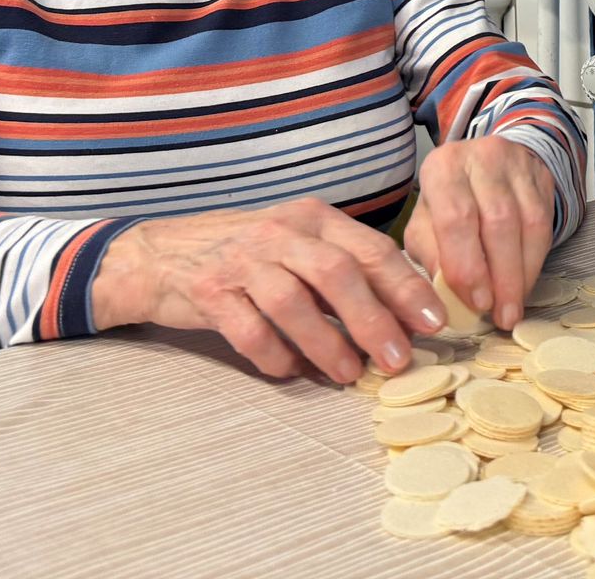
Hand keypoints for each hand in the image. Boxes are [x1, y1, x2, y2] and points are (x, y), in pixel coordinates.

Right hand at [91, 197, 445, 383]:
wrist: (160, 254)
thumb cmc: (247, 254)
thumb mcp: (299, 244)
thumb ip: (345, 269)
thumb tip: (405, 313)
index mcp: (313, 218)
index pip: (370, 249)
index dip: (406, 287)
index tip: (434, 323)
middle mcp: (281, 232)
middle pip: (337, 273)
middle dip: (374, 319)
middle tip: (398, 360)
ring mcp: (242, 261)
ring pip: (294, 302)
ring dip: (327, 342)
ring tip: (348, 375)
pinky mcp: (208, 293)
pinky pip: (248, 330)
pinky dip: (274, 355)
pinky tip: (289, 371)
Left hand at [404, 137, 555, 332]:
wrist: (483, 164)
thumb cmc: (447, 202)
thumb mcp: (425, 224)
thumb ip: (431, 254)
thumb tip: (446, 293)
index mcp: (443, 167)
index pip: (457, 218)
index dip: (468, 265)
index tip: (476, 303)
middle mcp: (482, 158)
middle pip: (498, 221)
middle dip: (500, 276)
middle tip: (499, 314)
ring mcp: (517, 164)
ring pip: (528, 224)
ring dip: (521, 274)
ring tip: (512, 308)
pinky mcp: (542, 176)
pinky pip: (545, 224)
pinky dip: (535, 262)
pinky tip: (524, 285)